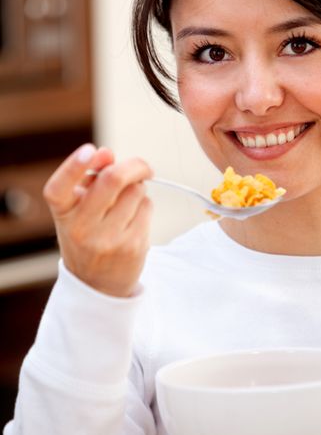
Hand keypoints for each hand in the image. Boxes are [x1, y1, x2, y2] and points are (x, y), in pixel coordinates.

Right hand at [43, 143, 152, 296]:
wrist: (98, 284)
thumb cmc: (88, 235)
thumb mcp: (77, 210)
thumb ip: (89, 179)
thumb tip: (107, 154)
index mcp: (62, 214)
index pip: (59, 188)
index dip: (73, 166)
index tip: (92, 150)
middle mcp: (81, 228)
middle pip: (113, 179)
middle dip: (134, 165)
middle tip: (142, 167)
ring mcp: (108, 239)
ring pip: (136, 191)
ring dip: (138, 188)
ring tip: (127, 204)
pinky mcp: (133, 246)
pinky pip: (147, 207)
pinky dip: (144, 206)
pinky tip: (134, 219)